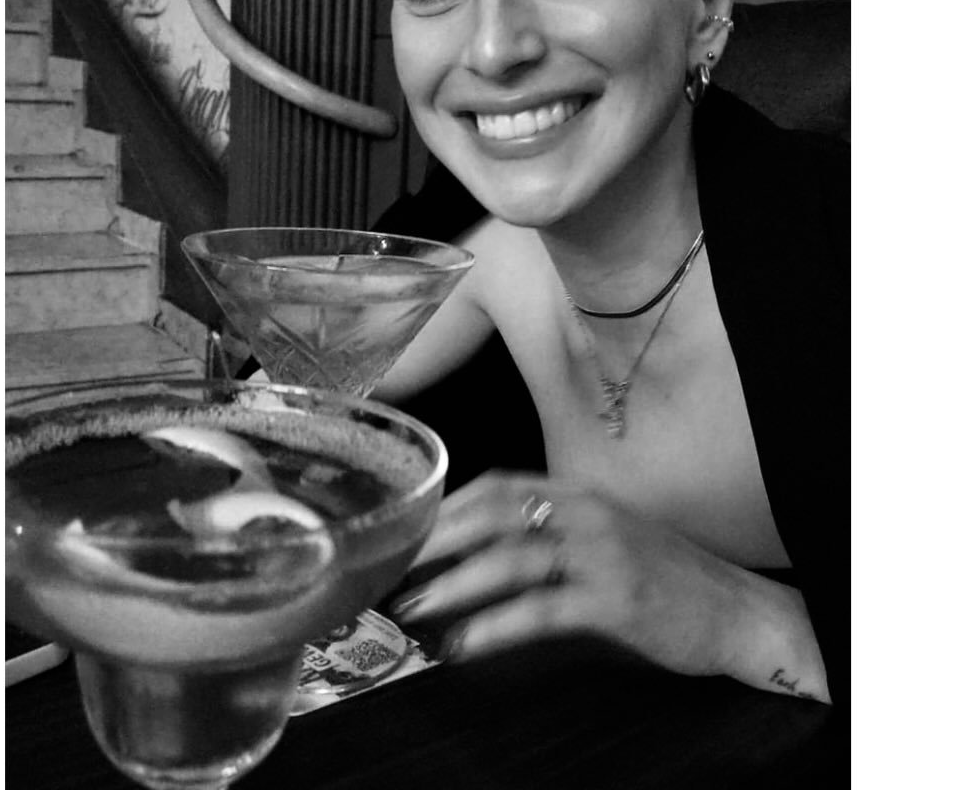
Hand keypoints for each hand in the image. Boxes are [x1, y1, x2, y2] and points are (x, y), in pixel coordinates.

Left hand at [389, 470, 751, 680]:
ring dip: (455, 583)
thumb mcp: (604, 538)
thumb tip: (477, 549)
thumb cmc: (662, 576)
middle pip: (496, 513)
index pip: (499, 485)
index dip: (449, 505)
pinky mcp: (615, 600)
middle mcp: (586, 514)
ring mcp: (602, 554)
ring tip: (414, 607)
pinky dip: (496, 626)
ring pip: (512, 559)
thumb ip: (551, 534)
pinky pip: (542, 610)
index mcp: (579, 496)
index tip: (409, 527)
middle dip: (437, 538)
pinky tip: (465, 645)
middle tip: (393, 564)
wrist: (737, 610)